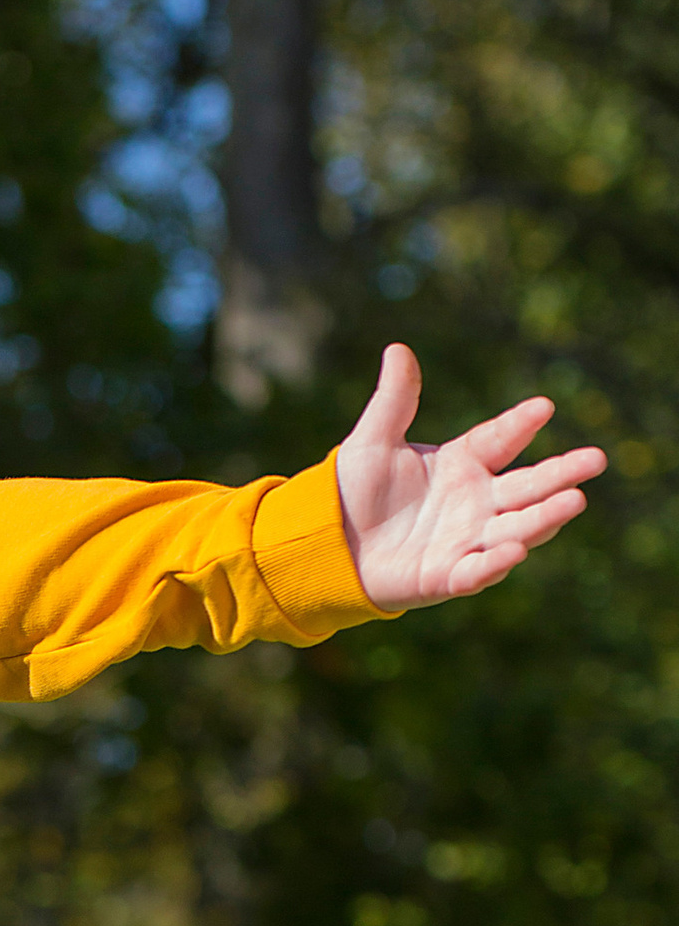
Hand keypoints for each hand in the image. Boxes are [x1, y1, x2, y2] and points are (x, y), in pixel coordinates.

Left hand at [333, 345, 603, 607]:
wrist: (329, 543)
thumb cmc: (355, 491)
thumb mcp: (373, 441)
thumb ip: (394, 401)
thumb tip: (397, 350)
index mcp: (463, 464)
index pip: (500, 440)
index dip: (520, 424)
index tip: (543, 407)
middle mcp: (475, 502)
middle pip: (527, 487)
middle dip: (562, 474)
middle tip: (596, 459)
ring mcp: (466, 540)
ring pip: (517, 527)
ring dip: (545, 517)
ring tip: (575, 501)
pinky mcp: (447, 576)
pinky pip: (477, 570)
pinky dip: (495, 562)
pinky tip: (514, 549)